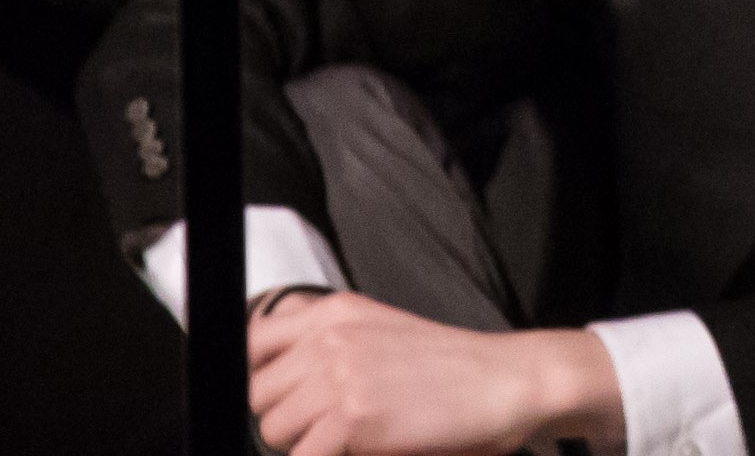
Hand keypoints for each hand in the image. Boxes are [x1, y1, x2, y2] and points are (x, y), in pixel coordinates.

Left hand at [245, 292, 613, 455]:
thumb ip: (325, 342)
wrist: (503, 383)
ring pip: (274, 430)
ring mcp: (337, 375)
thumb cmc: (448, 368)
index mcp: (331, 312)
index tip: (280, 403)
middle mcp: (327, 337)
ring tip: (346, 442)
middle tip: (328, 432)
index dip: (259, 380)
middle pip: (259, 395)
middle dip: (286, 421)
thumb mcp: (378, 330)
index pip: (251, 343)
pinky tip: (359, 451)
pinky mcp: (351, 418)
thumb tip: (274, 378)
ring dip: (304, 446)